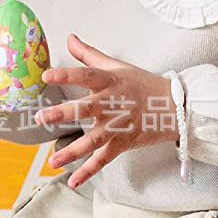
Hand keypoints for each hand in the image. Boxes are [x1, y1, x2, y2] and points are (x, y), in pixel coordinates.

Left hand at [37, 34, 177, 189]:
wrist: (175, 107)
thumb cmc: (142, 84)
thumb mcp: (116, 66)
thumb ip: (89, 54)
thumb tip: (69, 37)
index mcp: (110, 82)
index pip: (86, 76)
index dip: (67, 75)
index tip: (47, 76)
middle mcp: (112, 104)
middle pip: (87, 109)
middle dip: (64, 114)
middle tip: (41, 118)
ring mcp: (118, 126)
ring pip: (94, 140)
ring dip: (73, 151)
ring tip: (53, 161)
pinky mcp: (124, 143)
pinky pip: (104, 159)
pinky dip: (89, 171)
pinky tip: (74, 180)